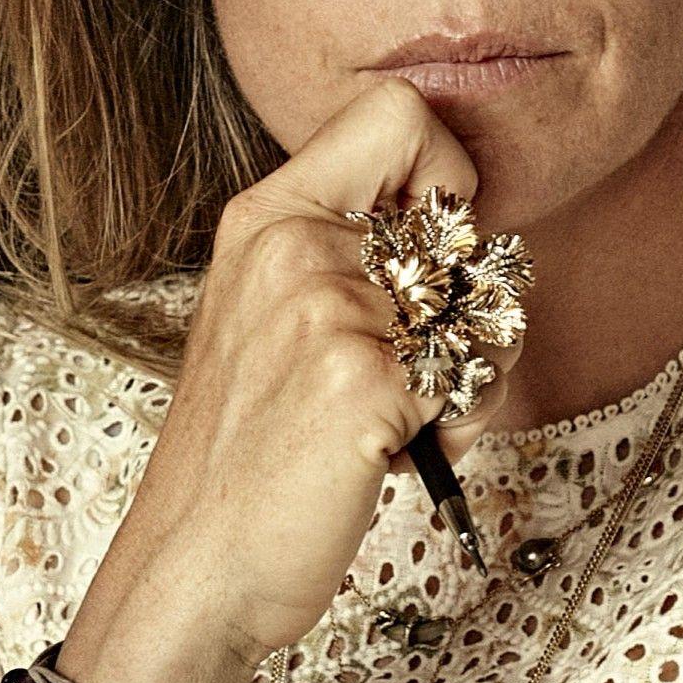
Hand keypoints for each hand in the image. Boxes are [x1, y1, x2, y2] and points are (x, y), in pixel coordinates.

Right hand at [66, 79, 481, 682]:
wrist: (195, 568)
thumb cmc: (246, 457)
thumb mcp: (271, 320)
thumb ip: (347, 255)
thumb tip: (466, 227)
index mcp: (266, 217)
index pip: (399, 114)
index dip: (445, 175)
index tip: (428, 251)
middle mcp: (294, 247)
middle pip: (466, 227)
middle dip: (465, 312)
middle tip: (406, 376)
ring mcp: (328, 311)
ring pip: (487, 310)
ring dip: (466, 380)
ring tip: (393, 425)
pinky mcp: (366, 382)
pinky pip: (480, 378)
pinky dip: (459, 429)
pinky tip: (393, 459)